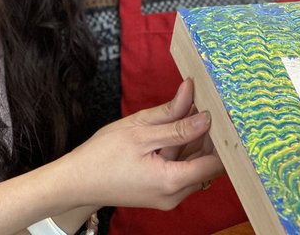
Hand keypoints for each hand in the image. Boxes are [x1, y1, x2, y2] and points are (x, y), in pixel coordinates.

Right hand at [64, 79, 224, 210]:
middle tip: (202, 103)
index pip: (217, 162)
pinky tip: (174, 127)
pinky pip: (181, 168)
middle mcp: (175, 195)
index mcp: (172, 181)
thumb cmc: (102, 157)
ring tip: (185, 111)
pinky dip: (181, 148)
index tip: (222, 113)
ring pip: (194, 164)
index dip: (222, 137)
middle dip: (207, 133)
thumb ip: (175, 119)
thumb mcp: (140, 130)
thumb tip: (202, 105)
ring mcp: (169, 195)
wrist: (76, 181)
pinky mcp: (162, 191)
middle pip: (207, 162)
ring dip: (194, 139)